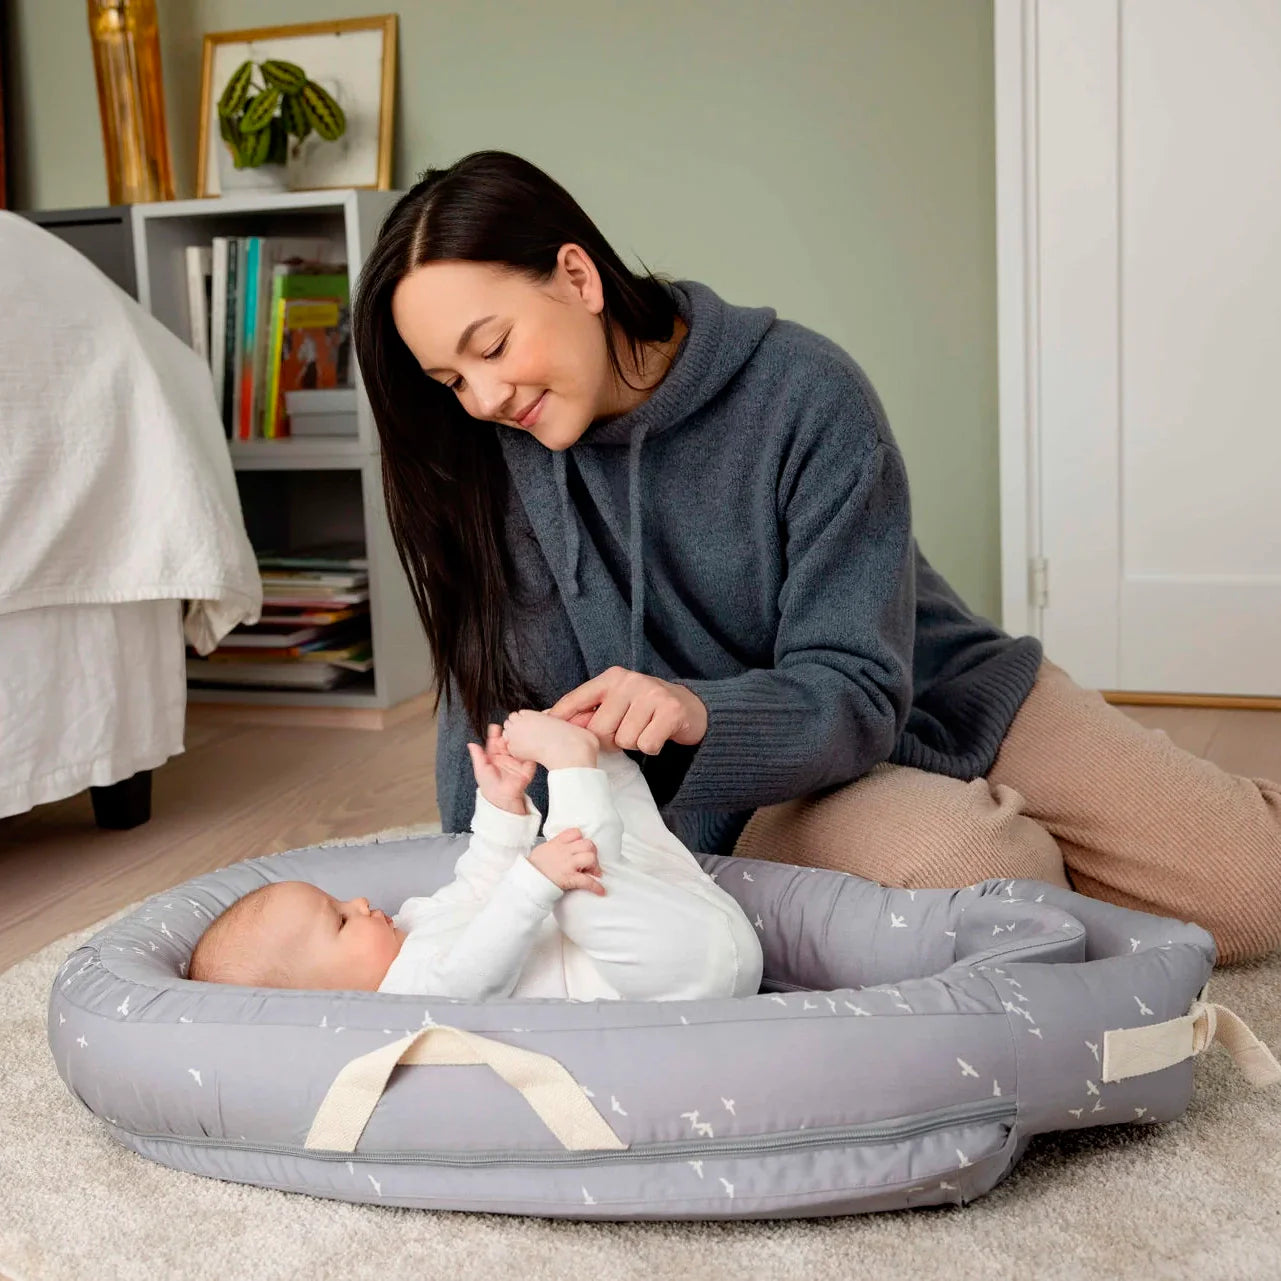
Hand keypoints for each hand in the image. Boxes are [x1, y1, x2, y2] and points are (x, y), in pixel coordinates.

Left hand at [467, 724, 535, 814]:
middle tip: (507, 728)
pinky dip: (528, 748)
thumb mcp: (481, 769)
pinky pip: (530, 754)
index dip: (495, 734)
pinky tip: (526, 743)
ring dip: (518, 739)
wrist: (501, 798)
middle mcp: (507, 756)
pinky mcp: (527, 766)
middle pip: (508, 740)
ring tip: (515, 734)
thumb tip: (471, 744)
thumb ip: (477, 755)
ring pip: (519, 745)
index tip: (495, 727)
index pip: (496, 741)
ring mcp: (517, 760)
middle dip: (508, 733)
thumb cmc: (489, 786)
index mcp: (495, 756)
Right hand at [528, 828, 605, 895]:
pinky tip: (601, 891)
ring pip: (590, 857)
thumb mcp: (542, 850)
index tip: (581, 848)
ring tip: (594, 873)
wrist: (526, 881)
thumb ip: (555, 846)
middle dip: (593, 852)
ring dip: (595, 866)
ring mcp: (567, 865)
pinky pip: (587, 881)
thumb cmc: (533, 867)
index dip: (582, 839)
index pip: (575, 832)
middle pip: (587, 844)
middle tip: (591, 863)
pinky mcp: (569, 878)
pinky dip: (596, 887)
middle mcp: (564, 852)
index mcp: (557, 844)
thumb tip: (563, 846)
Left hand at [544, 667, 707, 753]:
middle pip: (600, 729)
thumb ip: (591, 710)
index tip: (544, 725)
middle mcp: (630, 681)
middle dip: (610, 739)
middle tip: (627, 730)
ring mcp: (652, 694)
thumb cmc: (646, 708)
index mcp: (612, 678)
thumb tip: (552, 720)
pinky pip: (646, 745)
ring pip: (624, 740)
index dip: (560, 715)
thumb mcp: (618, 702)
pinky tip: (658, 735)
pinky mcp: (671, 711)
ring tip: (645, 729)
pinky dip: (652, 748)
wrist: (692, 707)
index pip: (578, 699)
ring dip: (634, 743)